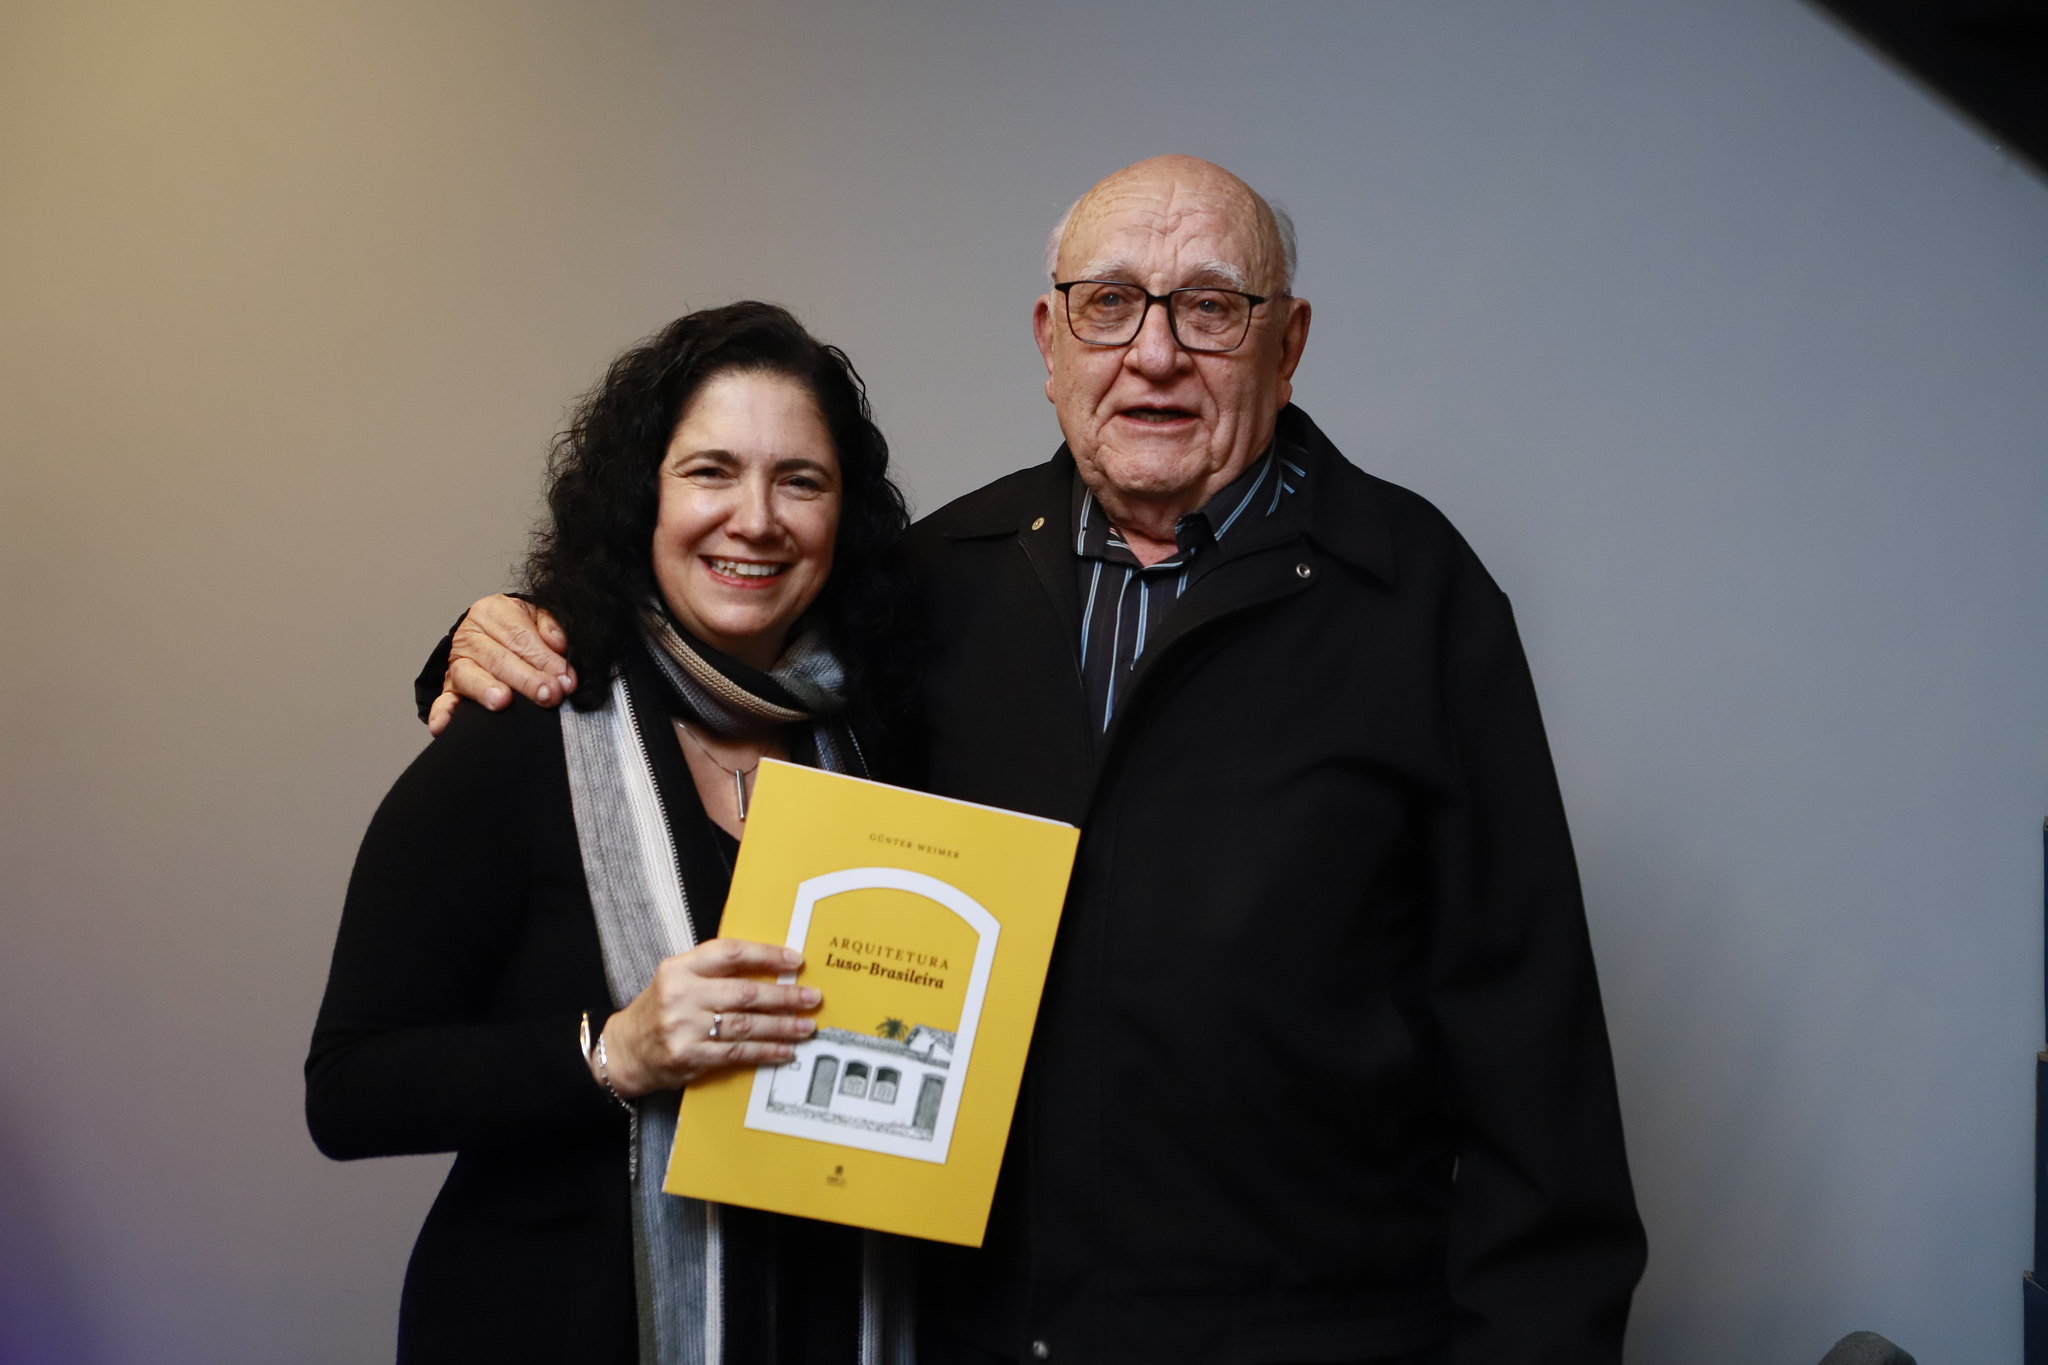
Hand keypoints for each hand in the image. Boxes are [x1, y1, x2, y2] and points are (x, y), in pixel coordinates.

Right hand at [427, 594, 577, 735]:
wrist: (494, 631)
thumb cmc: (521, 627)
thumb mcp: (538, 616)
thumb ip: (551, 627)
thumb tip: (559, 645)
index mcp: (494, 612)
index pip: (520, 637)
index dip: (544, 659)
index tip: (565, 680)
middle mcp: (470, 636)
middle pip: (498, 658)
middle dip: (526, 679)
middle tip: (547, 694)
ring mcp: (457, 663)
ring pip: (469, 676)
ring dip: (486, 690)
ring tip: (502, 701)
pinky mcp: (449, 688)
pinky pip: (444, 701)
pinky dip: (442, 714)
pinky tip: (444, 726)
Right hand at [597, 939, 819, 1096]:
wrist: (624, 1050)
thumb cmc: (659, 1010)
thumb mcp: (678, 979)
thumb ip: (715, 972)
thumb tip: (771, 971)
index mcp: (680, 968)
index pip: (730, 953)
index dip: (767, 955)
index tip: (796, 960)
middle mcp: (681, 995)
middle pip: (744, 993)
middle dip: (784, 996)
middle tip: (812, 998)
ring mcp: (684, 1028)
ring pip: (745, 1025)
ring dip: (782, 1026)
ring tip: (805, 1026)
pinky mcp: (689, 1057)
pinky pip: (736, 1053)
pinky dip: (765, 1051)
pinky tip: (784, 1050)